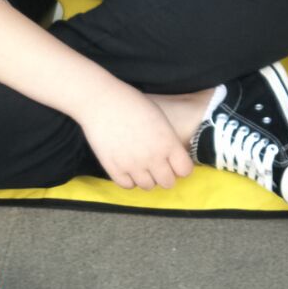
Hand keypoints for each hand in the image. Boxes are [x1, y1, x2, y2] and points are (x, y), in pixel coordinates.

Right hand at [78, 86, 195, 190]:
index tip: (176, 163)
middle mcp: (153, 158)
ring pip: (148, 186)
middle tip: (159, 167)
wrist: (102, 102)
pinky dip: (130, 180)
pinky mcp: (114, 169)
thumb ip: (169, 141)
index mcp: (168, 143)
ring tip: (142, 166)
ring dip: (147, 178)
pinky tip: (128, 168)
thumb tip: (173, 158)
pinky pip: (127, 186)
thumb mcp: (161, 120)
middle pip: (168, 183)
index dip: (181, 167)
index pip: (185, 170)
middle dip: (165, 176)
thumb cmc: (133, 104)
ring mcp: (133, 165)